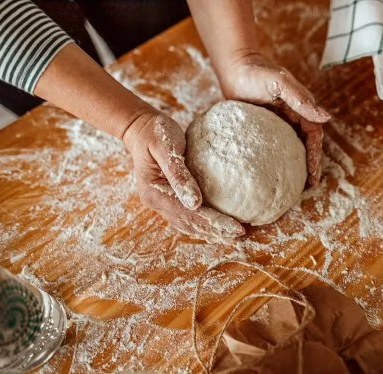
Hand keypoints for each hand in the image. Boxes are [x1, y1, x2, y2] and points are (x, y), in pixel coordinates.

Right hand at [123, 110, 244, 240]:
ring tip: (233, 236)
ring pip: (188, 224)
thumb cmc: (155, 133)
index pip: (189, 214)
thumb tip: (194, 203)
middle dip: (215, 232)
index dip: (213, 223)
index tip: (236, 228)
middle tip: (240, 235)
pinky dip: (203, 223)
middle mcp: (156, 202)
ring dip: (210, 231)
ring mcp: (161, 202)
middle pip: (189, 224)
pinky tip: (218, 225)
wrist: (141, 128)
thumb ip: (178, 174)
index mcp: (155, 193)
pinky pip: (186, 216)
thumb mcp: (165, 147)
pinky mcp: (168, 198)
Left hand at [219, 52, 330, 185]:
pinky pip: (273, 146)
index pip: (313, 136)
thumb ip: (301, 99)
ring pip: (292, 147)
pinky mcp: (263, 126)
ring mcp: (278, 122)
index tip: (313, 174)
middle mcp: (293, 116)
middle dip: (310, 165)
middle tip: (308, 186)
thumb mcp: (280, 83)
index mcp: (301, 107)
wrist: (234, 66)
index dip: (315, 156)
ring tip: (295, 185)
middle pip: (306, 144)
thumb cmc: (257, 72)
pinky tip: (272, 172)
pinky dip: (277, 159)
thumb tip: (326, 118)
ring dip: (296, 164)